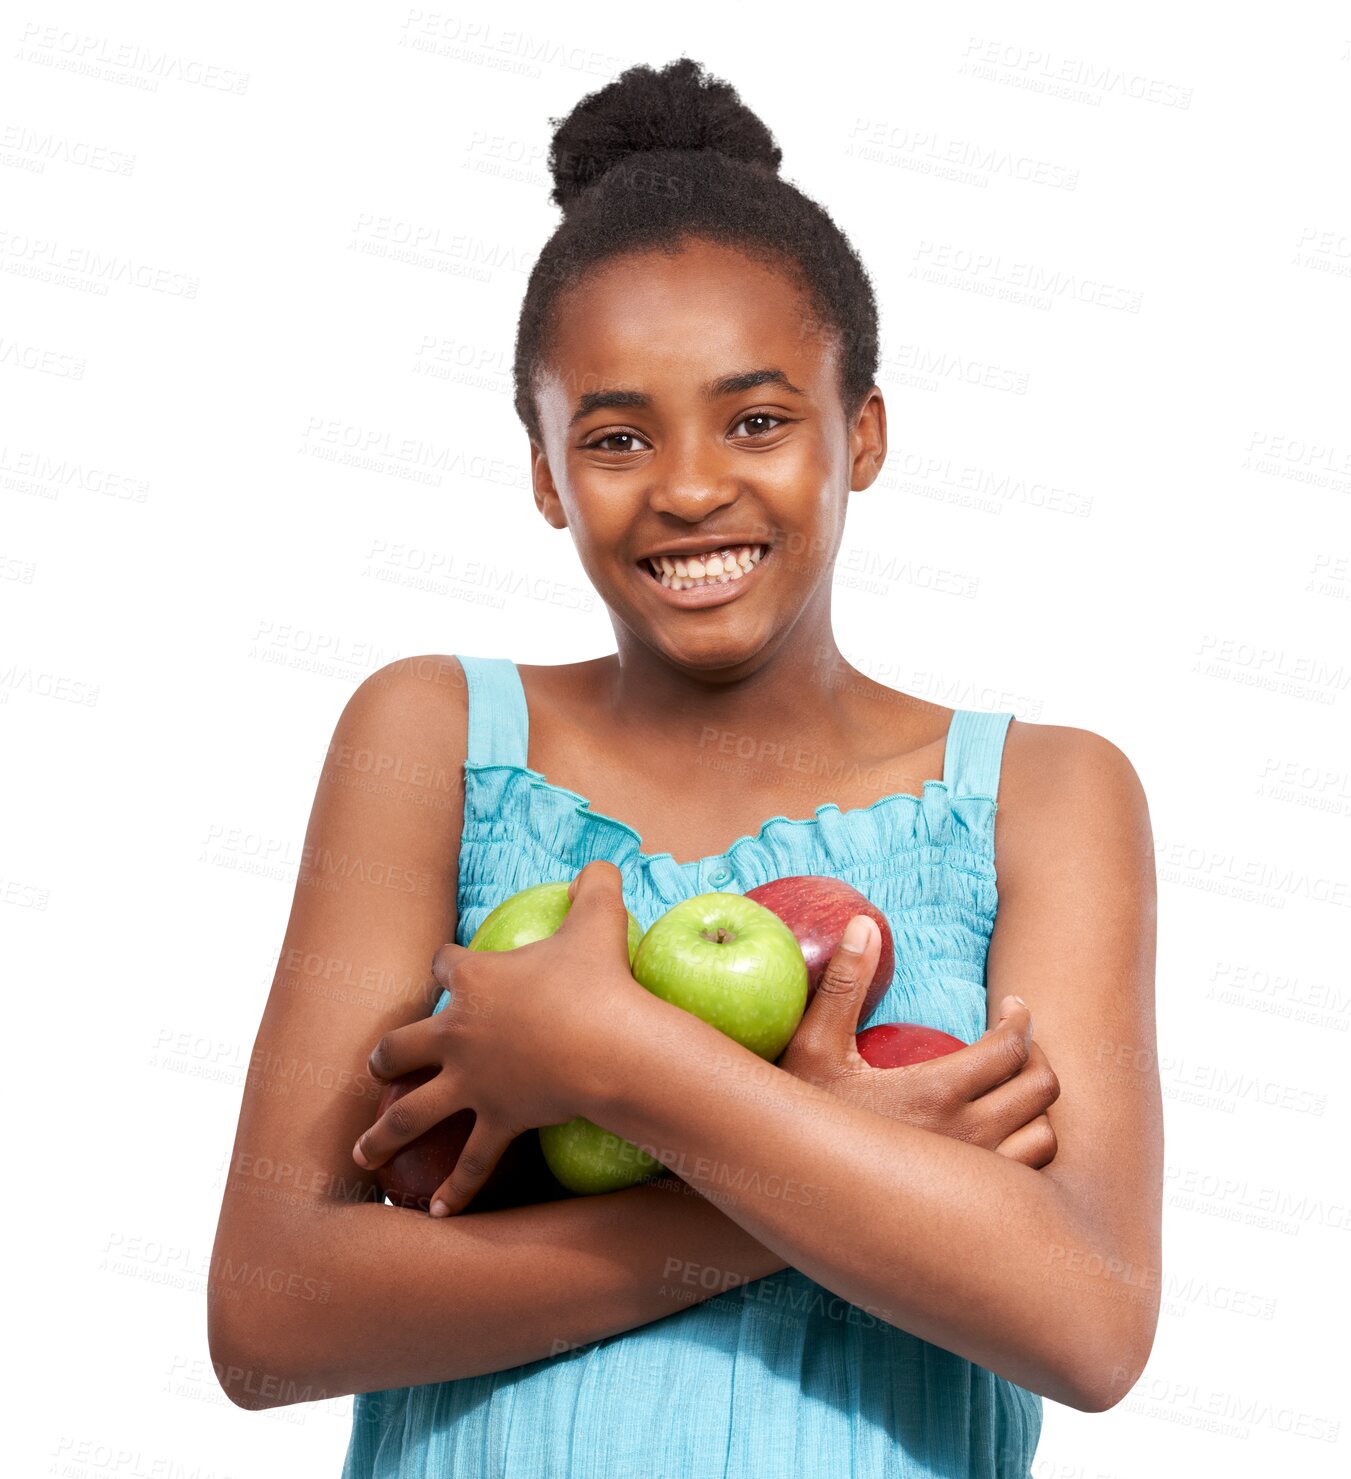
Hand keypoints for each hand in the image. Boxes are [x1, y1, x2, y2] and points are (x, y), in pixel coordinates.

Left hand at [351, 860, 641, 1215]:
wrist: (607, 1043)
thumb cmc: (597, 979)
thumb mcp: (597, 919)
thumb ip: (595, 886)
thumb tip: (603, 864)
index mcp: (474, 980)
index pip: (444, 964)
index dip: (448, 963)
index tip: (451, 965)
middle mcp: (458, 1032)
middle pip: (401, 1044)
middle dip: (385, 1057)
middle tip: (376, 1067)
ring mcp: (472, 1081)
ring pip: (411, 1111)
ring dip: (383, 1134)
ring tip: (361, 1154)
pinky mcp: (496, 1119)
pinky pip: (470, 1160)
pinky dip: (455, 1189)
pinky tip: (435, 1212)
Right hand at [776, 916, 1060, 1168]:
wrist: (793, 1192)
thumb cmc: (801, 1117)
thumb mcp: (812, 1046)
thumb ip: (843, 984)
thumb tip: (864, 924)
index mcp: (936, 1094)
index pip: (1010, 1049)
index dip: (1020, 1021)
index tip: (1012, 1008)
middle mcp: (967, 1141)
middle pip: (1040, 1090)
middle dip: (1037, 1056)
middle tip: (1019, 1043)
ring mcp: (973, 1183)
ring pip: (1045, 1139)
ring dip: (1038, 1108)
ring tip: (1016, 1089)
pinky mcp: (973, 1214)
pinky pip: (1030, 1181)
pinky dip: (1031, 1153)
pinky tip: (1006, 1138)